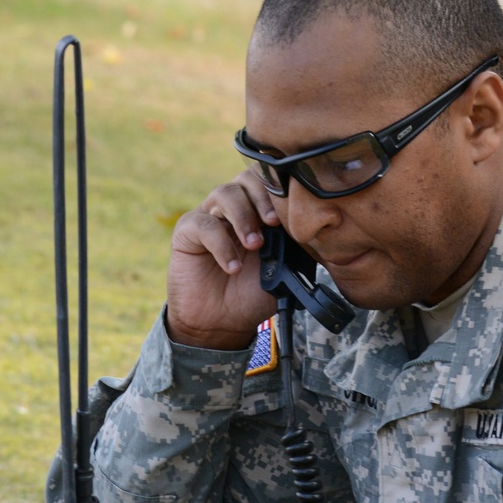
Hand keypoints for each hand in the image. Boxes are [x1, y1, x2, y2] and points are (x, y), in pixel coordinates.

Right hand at [166, 169, 281, 349]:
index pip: (270, 184)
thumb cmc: (251, 296)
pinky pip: (204, 224)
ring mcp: (211, 217)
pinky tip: (232, 267)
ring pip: (225, 194)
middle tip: (274, 224)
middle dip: (263, 197)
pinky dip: (221, 244)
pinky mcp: (188, 231)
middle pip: (247, 179)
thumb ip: (295, 250)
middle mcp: (235, 210)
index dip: (281, 191)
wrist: (221, 323)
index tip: (294, 214)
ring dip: (244, 217)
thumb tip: (314, 233)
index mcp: (259, 214)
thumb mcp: (283, 274)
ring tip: (254, 246)